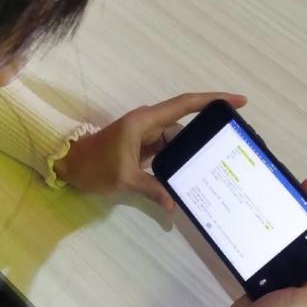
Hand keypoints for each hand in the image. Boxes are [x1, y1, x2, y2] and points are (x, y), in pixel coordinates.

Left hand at [53, 92, 246, 209]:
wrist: (67, 166)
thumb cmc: (93, 166)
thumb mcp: (124, 179)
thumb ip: (151, 189)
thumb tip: (173, 205)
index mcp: (145, 122)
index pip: (185, 104)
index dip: (213, 100)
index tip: (239, 101)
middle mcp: (148, 123)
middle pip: (184, 125)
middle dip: (205, 134)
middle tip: (230, 146)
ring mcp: (145, 134)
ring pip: (176, 139)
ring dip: (190, 152)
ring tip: (214, 165)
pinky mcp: (141, 146)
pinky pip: (166, 149)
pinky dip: (177, 159)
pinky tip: (191, 172)